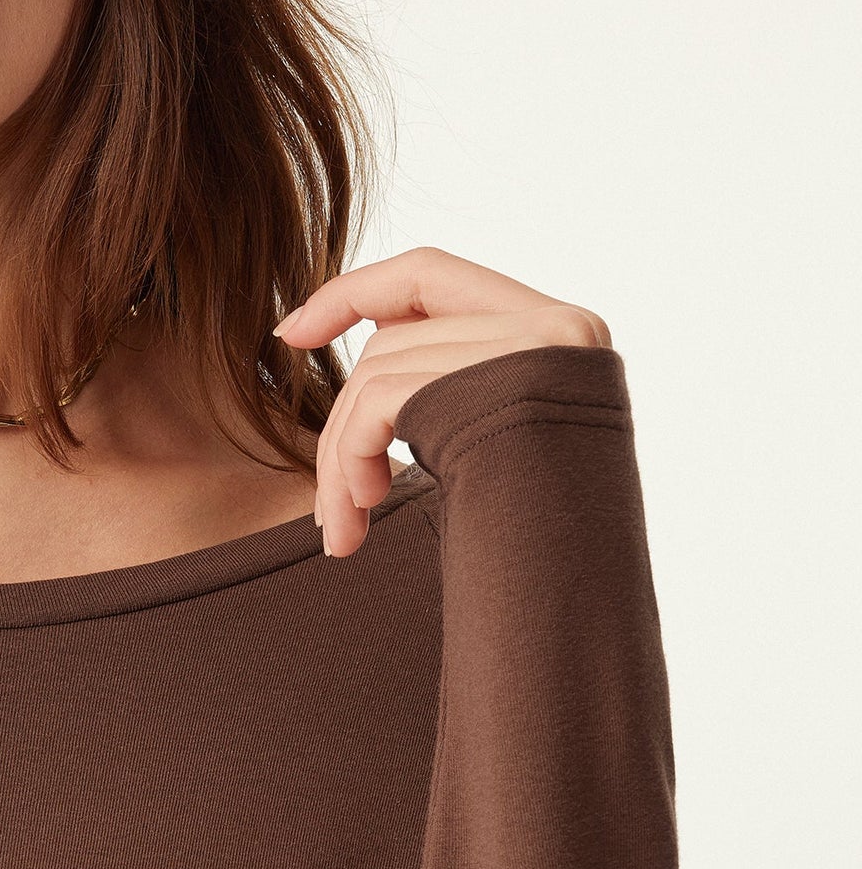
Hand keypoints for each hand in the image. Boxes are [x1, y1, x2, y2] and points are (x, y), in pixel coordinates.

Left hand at [275, 247, 611, 556]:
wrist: (580, 595)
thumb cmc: (536, 547)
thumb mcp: (497, 448)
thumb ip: (447, 384)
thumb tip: (343, 335)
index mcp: (560, 332)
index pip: (427, 273)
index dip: (351, 291)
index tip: (289, 332)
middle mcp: (555, 327)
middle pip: (390, 344)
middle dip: (340, 426)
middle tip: (328, 512)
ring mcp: (534, 349)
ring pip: (376, 375)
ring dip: (340, 460)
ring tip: (344, 529)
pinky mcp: (500, 383)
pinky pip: (380, 400)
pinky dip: (350, 457)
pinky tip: (361, 512)